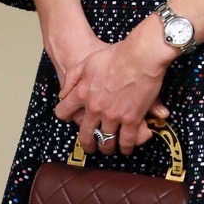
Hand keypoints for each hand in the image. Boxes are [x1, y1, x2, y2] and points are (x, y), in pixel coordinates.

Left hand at [55, 33, 169, 155]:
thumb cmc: (115, 55)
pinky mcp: (131, 119)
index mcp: (82, 93)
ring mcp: (113, 116)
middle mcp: (95, 108)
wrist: (141, 56)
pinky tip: (125, 148)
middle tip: (89, 146)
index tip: (70, 118)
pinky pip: (126, 141)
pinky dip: (125, 147)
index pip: (64, 112)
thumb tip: (63, 95)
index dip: (65, 116)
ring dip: (106, 147)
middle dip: (86, 143)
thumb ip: (72, 79)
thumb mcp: (87, 62)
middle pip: (85, 134)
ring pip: (106, 141)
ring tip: (107, 148)